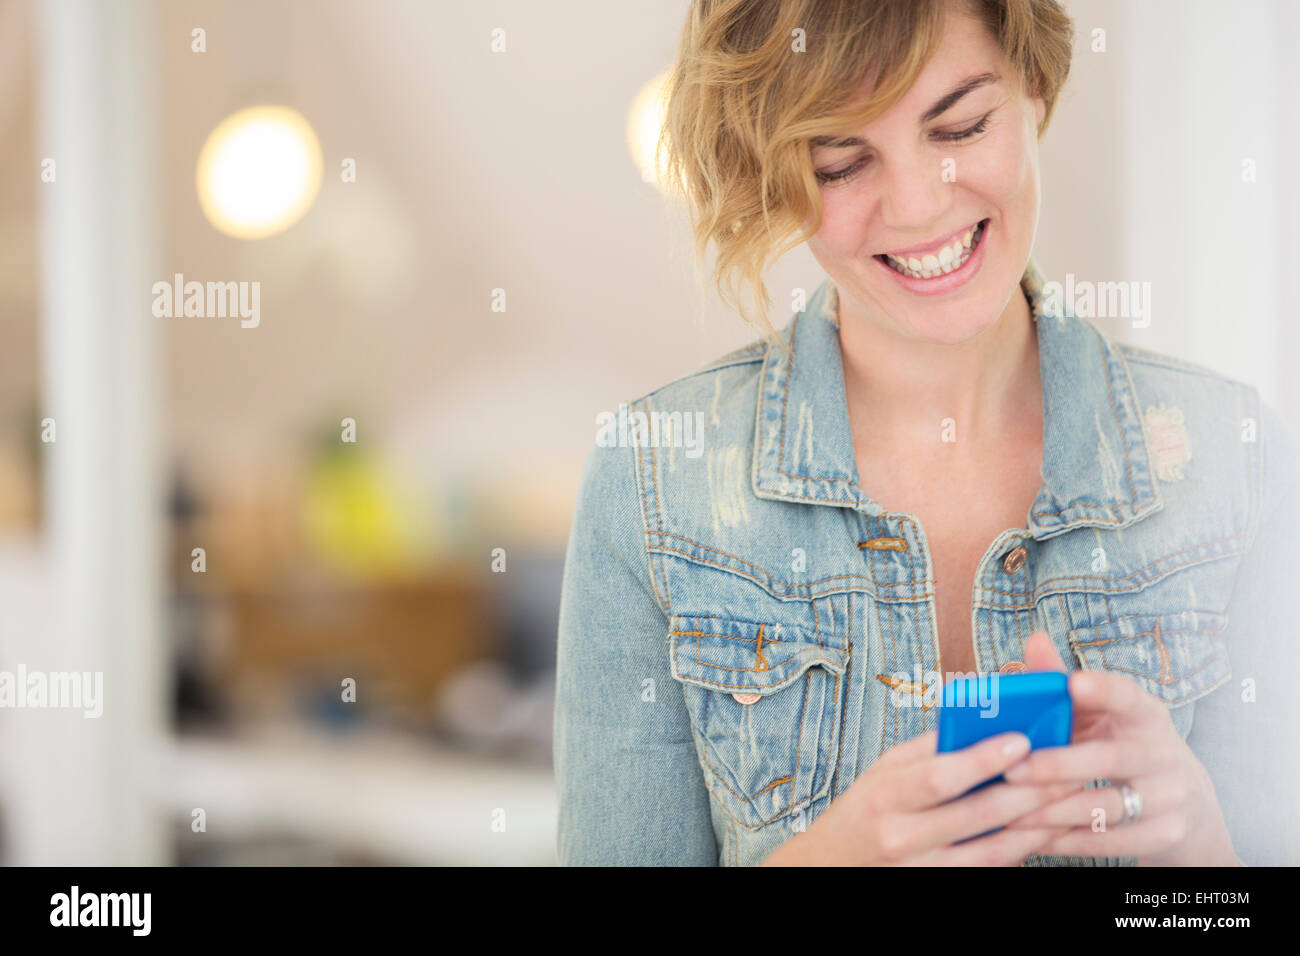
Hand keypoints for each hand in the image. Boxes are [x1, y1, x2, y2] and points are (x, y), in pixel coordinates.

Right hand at [763, 726, 1079, 865]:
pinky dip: (1021, 849)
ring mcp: (923, 868)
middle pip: (976, 815)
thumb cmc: (865, 807)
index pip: (940, 777)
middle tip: (1066, 768)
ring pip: (993, 849)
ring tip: (1069, 798)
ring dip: (1036, 823)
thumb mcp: (884, 770)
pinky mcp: (942, 885)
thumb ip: (930, 747)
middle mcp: (902, 837)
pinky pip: (990, 868)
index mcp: (885, 796)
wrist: (835, 864)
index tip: (1021, 740)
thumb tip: (980, 717)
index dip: (983, 759)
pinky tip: (1044, 829)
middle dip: (1027, 791)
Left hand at [1001, 632, 1237, 864]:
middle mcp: (1164, 753)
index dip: (1104, 690)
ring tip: (1009, 812)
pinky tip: (1033, 839)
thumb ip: (1062, 682)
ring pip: (1107, 806)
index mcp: (1146, 715)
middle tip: (1012, 770)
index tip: (1073, 683)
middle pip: (1111, 758)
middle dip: (1059, 765)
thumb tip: (1034, 640)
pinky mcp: (1165, 834)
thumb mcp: (1098, 714)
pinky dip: (1070, 841)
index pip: (1129, 696)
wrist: (1181, 802)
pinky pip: (1112, 842)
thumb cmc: (1118, 743)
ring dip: (1054, 811)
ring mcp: (1170, 797)